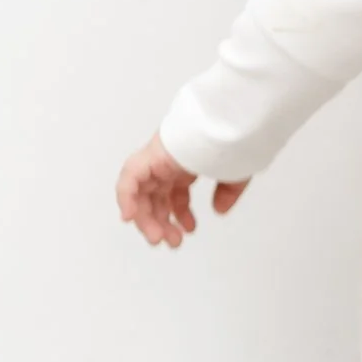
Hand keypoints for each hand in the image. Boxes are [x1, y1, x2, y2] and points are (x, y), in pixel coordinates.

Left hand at [115, 132, 249, 248]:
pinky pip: (129, 180)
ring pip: (141, 194)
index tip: (188, 230)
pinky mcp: (149, 156)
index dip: (179, 214)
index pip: (174, 192)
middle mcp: (168, 162)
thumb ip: (228, 192)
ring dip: (146, 218)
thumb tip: (219, 210)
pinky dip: (126, 199)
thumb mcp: (234, 173)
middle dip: (162, 222)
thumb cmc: (235, 139)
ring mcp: (157, 159)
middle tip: (172, 242)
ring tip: (158, 239)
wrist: (230, 119)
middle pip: (156, 197)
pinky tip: (131, 218)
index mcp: (186, 163)